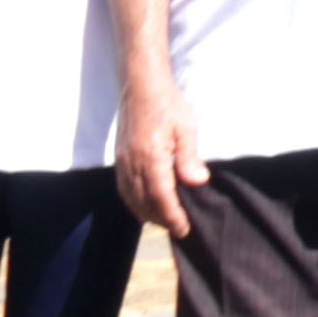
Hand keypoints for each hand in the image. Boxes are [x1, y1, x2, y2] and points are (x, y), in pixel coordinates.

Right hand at [115, 73, 204, 241]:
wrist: (141, 87)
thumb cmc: (168, 105)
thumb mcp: (186, 128)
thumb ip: (189, 158)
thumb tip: (197, 182)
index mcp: (151, 157)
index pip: (160, 196)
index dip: (172, 216)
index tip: (184, 229)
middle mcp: (132, 163)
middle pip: (144, 202)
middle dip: (161, 219)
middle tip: (179, 228)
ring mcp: (123, 162)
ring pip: (131, 198)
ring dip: (147, 213)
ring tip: (165, 221)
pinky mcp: (119, 158)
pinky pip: (124, 188)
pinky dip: (134, 202)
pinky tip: (146, 205)